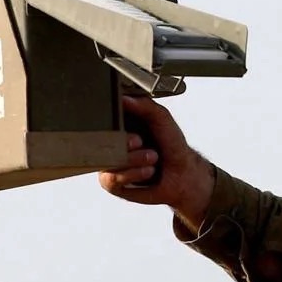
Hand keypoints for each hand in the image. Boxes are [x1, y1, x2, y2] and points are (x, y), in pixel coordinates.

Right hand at [98, 94, 214, 230]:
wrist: (182, 174)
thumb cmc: (172, 145)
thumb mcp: (162, 118)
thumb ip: (145, 105)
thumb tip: (124, 98)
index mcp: (118, 125)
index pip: (100, 120)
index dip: (109, 121)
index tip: (125, 122)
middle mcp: (110, 143)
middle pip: (99, 141)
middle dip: (123, 142)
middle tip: (139, 141)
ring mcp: (109, 163)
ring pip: (106, 161)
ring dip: (133, 160)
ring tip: (152, 158)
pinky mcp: (111, 183)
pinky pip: (111, 179)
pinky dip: (132, 174)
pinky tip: (147, 171)